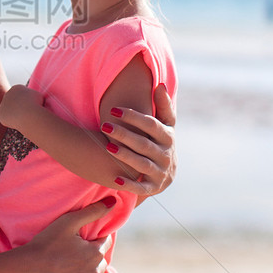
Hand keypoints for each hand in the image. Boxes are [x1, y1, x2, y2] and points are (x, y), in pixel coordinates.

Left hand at [0, 84, 44, 129]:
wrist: (28, 113)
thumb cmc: (36, 104)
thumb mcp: (38, 95)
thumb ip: (33, 95)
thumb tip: (34, 98)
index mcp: (16, 88)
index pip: (20, 94)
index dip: (25, 100)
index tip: (30, 106)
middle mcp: (7, 94)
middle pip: (12, 101)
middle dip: (17, 106)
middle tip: (25, 113)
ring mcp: (3, 105)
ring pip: (8, 110)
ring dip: (13, 114)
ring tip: (22, 118)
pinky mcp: (0, 115)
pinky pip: (6, 119)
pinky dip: (11, 121)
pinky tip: (18, 122)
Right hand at [17, 201, 114, 272]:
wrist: (27, 269)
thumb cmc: (47, 243)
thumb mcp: (68, 222)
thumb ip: (92, 211)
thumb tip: (114, 201)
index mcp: (95, 253)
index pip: (105, 242)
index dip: (95, 238)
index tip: (84, 238)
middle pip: (101, 264)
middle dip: (93, 258)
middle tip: (77, 254)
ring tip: (73, 272)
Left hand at [100, 84, 175, 199]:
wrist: (167, 173)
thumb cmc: (160, 142)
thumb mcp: (166, 125)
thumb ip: (163, 106)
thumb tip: (160, 85)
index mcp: (168, 137)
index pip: (151, 125)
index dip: (133, 117)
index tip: (113, 109)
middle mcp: (166, 155)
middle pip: (144, 144)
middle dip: (124, 134)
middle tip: (104, 126)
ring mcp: (160, 172)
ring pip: (142, 164)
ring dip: (125, 156)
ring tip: (107, 147)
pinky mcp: (153, 188)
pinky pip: (141, 187)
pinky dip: (129, 184)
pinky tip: (115, 178)